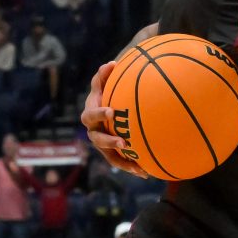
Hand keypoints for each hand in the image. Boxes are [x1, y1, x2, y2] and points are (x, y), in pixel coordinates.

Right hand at [79, 61, 147, 177]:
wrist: (106, 109)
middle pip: (97, 140)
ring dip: (122, 162)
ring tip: (137, 168)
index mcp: (91, 114)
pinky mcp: (112, 153)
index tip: (111, 111)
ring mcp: (102, 144)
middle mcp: (94, 131)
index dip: (99, 114)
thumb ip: (105, 75)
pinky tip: (146, 173)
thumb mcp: (105, 82)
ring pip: (110, 156)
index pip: (91, 114)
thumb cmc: (106, 91)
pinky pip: (121, 162)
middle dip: (109, 142)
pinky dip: (132, 167)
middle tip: (123, 143)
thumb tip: (112, 64)